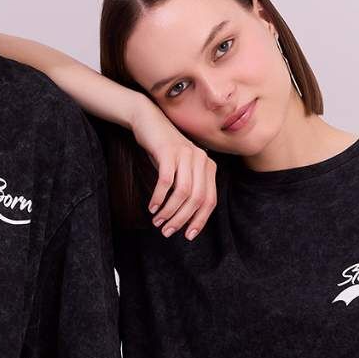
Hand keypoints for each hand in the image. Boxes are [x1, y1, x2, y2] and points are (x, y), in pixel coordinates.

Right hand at [130, 100, 217, 239]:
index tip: (188, 235)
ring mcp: (186, 154)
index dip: (200, 220)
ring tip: (158, 222)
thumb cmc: (164, 150)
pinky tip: (152, 207)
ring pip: (182, 192)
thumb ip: (188, 188)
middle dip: (182, 219)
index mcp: (208, 166)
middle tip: (167, 232)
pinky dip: (159, 197)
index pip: (210, 200)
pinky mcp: (169, 151)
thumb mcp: (181, 170)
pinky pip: (166, 181)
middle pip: (197, 199)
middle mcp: (201, 159)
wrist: (148, 121)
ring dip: (169, 211)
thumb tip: (185, 219)